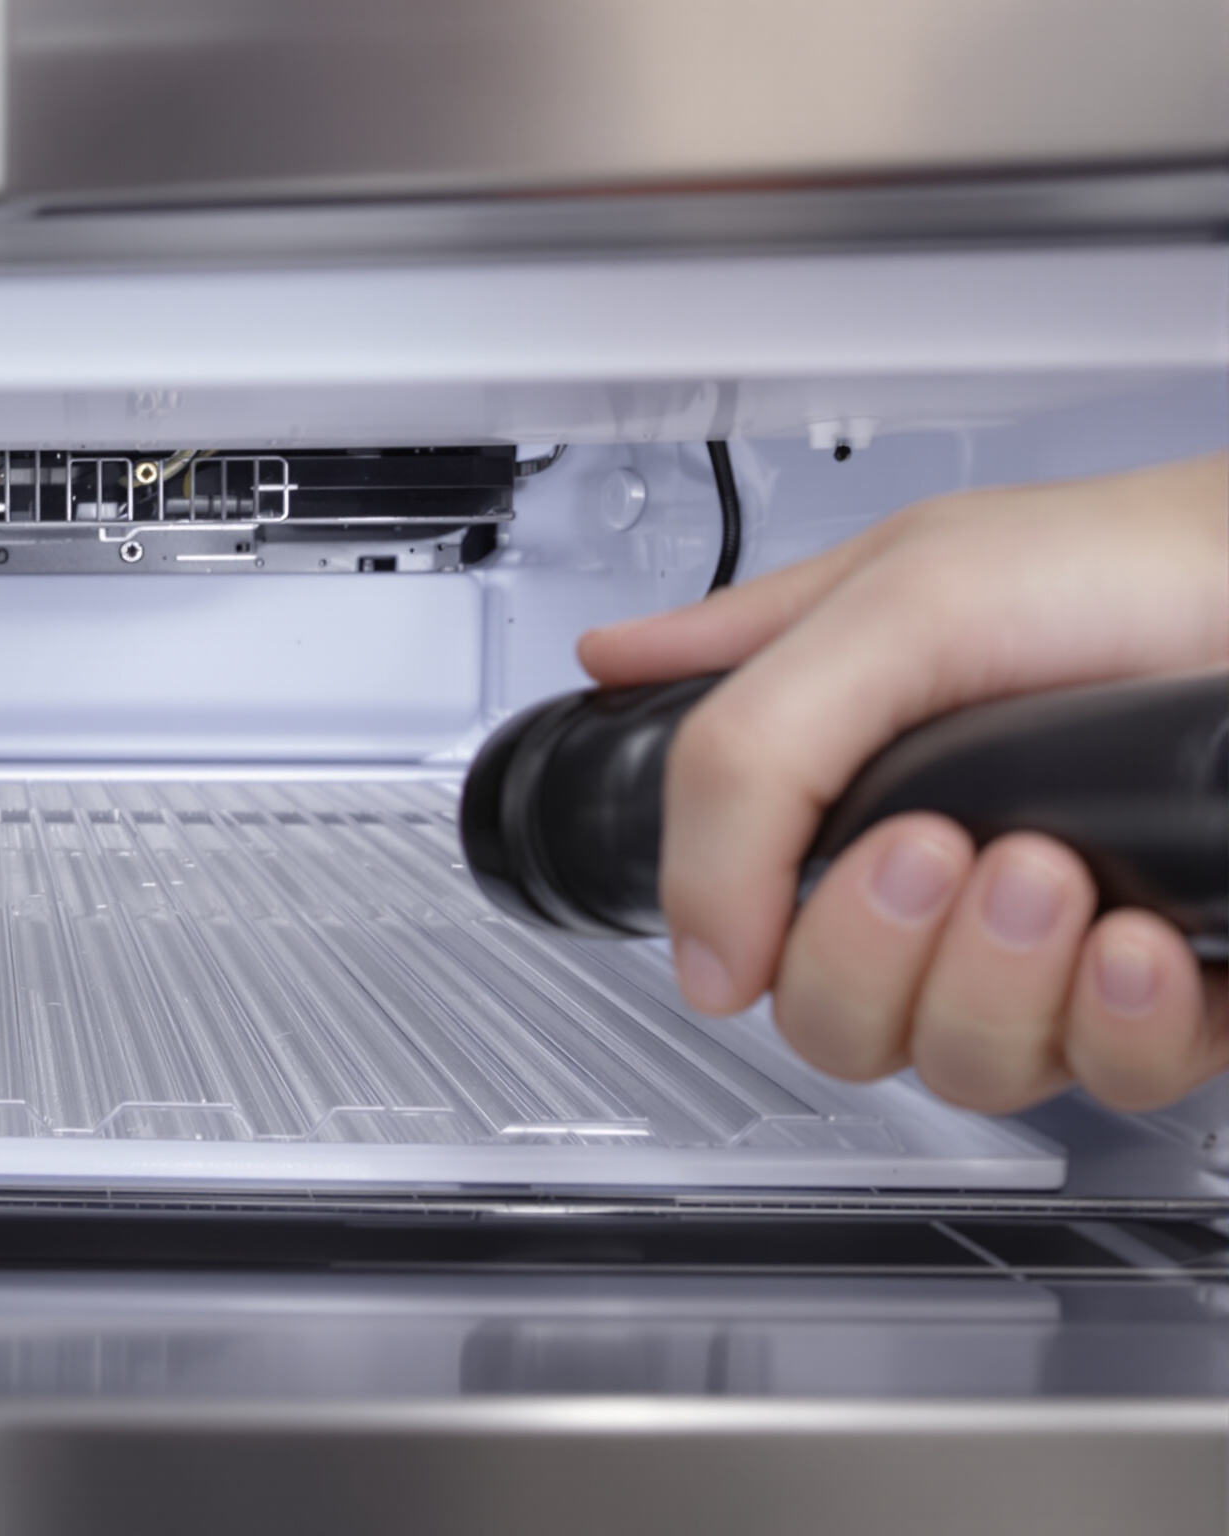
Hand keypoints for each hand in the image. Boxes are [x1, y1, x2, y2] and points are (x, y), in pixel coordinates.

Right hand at [577, 453, 1228, 1113]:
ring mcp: (1050, 953)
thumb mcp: (894, 601)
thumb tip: (690, 942)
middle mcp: (941, 885)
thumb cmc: (1135, 566)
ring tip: (1054, 869)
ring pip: (963, 1069)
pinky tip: (1139, 942)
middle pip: (837, 1028)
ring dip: (1000, 980)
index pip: (743, 932)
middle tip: (943, 848)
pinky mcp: (1164, 1002)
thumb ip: (739, 757)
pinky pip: (1112, 1082)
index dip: (761, 925)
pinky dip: (1120, 1024)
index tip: (833, 852)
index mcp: (846, 790)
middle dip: (877, 952)